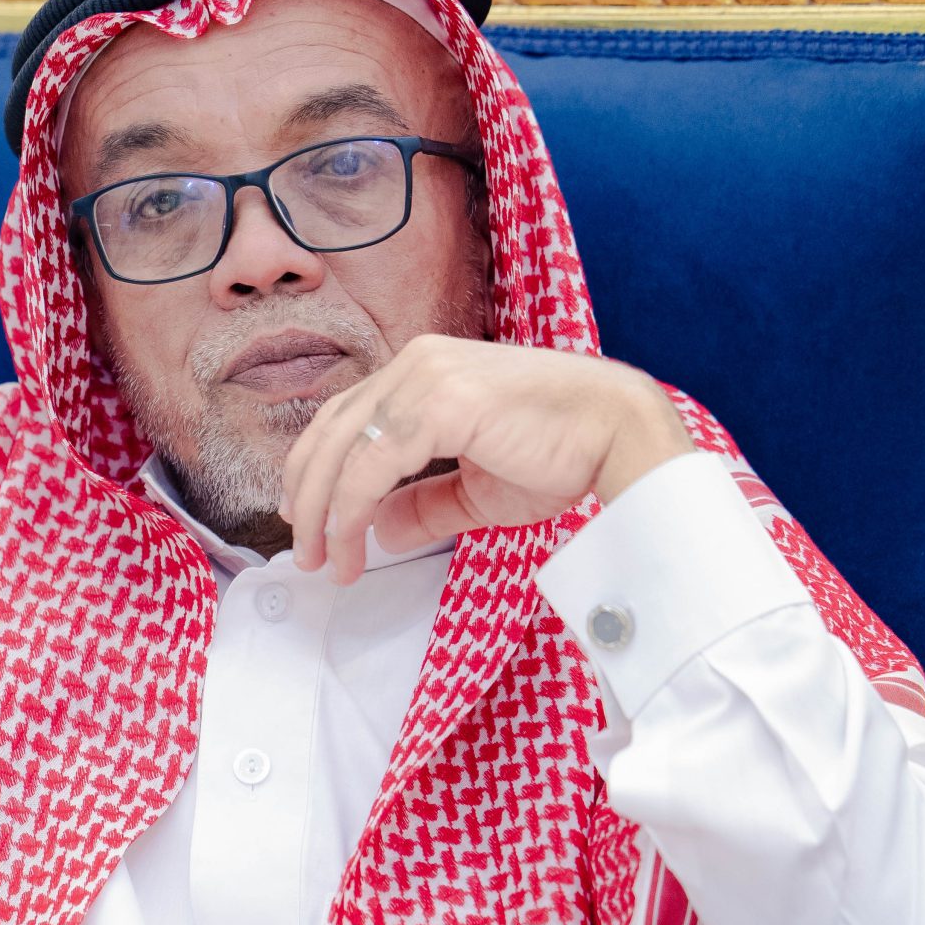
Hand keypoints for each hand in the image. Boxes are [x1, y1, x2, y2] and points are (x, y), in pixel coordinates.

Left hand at [280, 336, 690, 584]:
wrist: (619, 433)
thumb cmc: (562, 455)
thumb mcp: (476, 491)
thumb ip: (424, 505)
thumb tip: (378, 528)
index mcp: (422, 372)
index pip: (345, 419)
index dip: (316, 473)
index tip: (310, 523)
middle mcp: (416, 364)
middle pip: (331, 430)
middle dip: (307, 497)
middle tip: (305, 553)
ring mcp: (425, 376)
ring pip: (343, 447)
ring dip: (323, 511)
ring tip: (324, 560)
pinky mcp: (440, 400)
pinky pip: (372, 463)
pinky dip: (351, 508)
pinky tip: (353, 543)